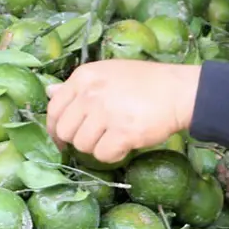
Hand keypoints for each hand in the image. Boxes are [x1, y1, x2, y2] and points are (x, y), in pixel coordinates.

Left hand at [46, 60, 200, 164]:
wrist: (178, 91)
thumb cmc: (146, 82)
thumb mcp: (108, 73)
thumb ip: (79, 86)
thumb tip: (49, 92)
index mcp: (84, 77)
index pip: (53, 108)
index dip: (55, 127)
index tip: (63, 138)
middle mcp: (91, 94)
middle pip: (65, 130)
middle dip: (78, 139)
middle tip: (96, 138)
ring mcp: (106, 113)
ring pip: (82, 145)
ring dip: (97, 147)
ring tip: (115, 137)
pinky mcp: (123, 132)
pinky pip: (103, 155)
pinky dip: (113, 155)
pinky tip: (125, 145)